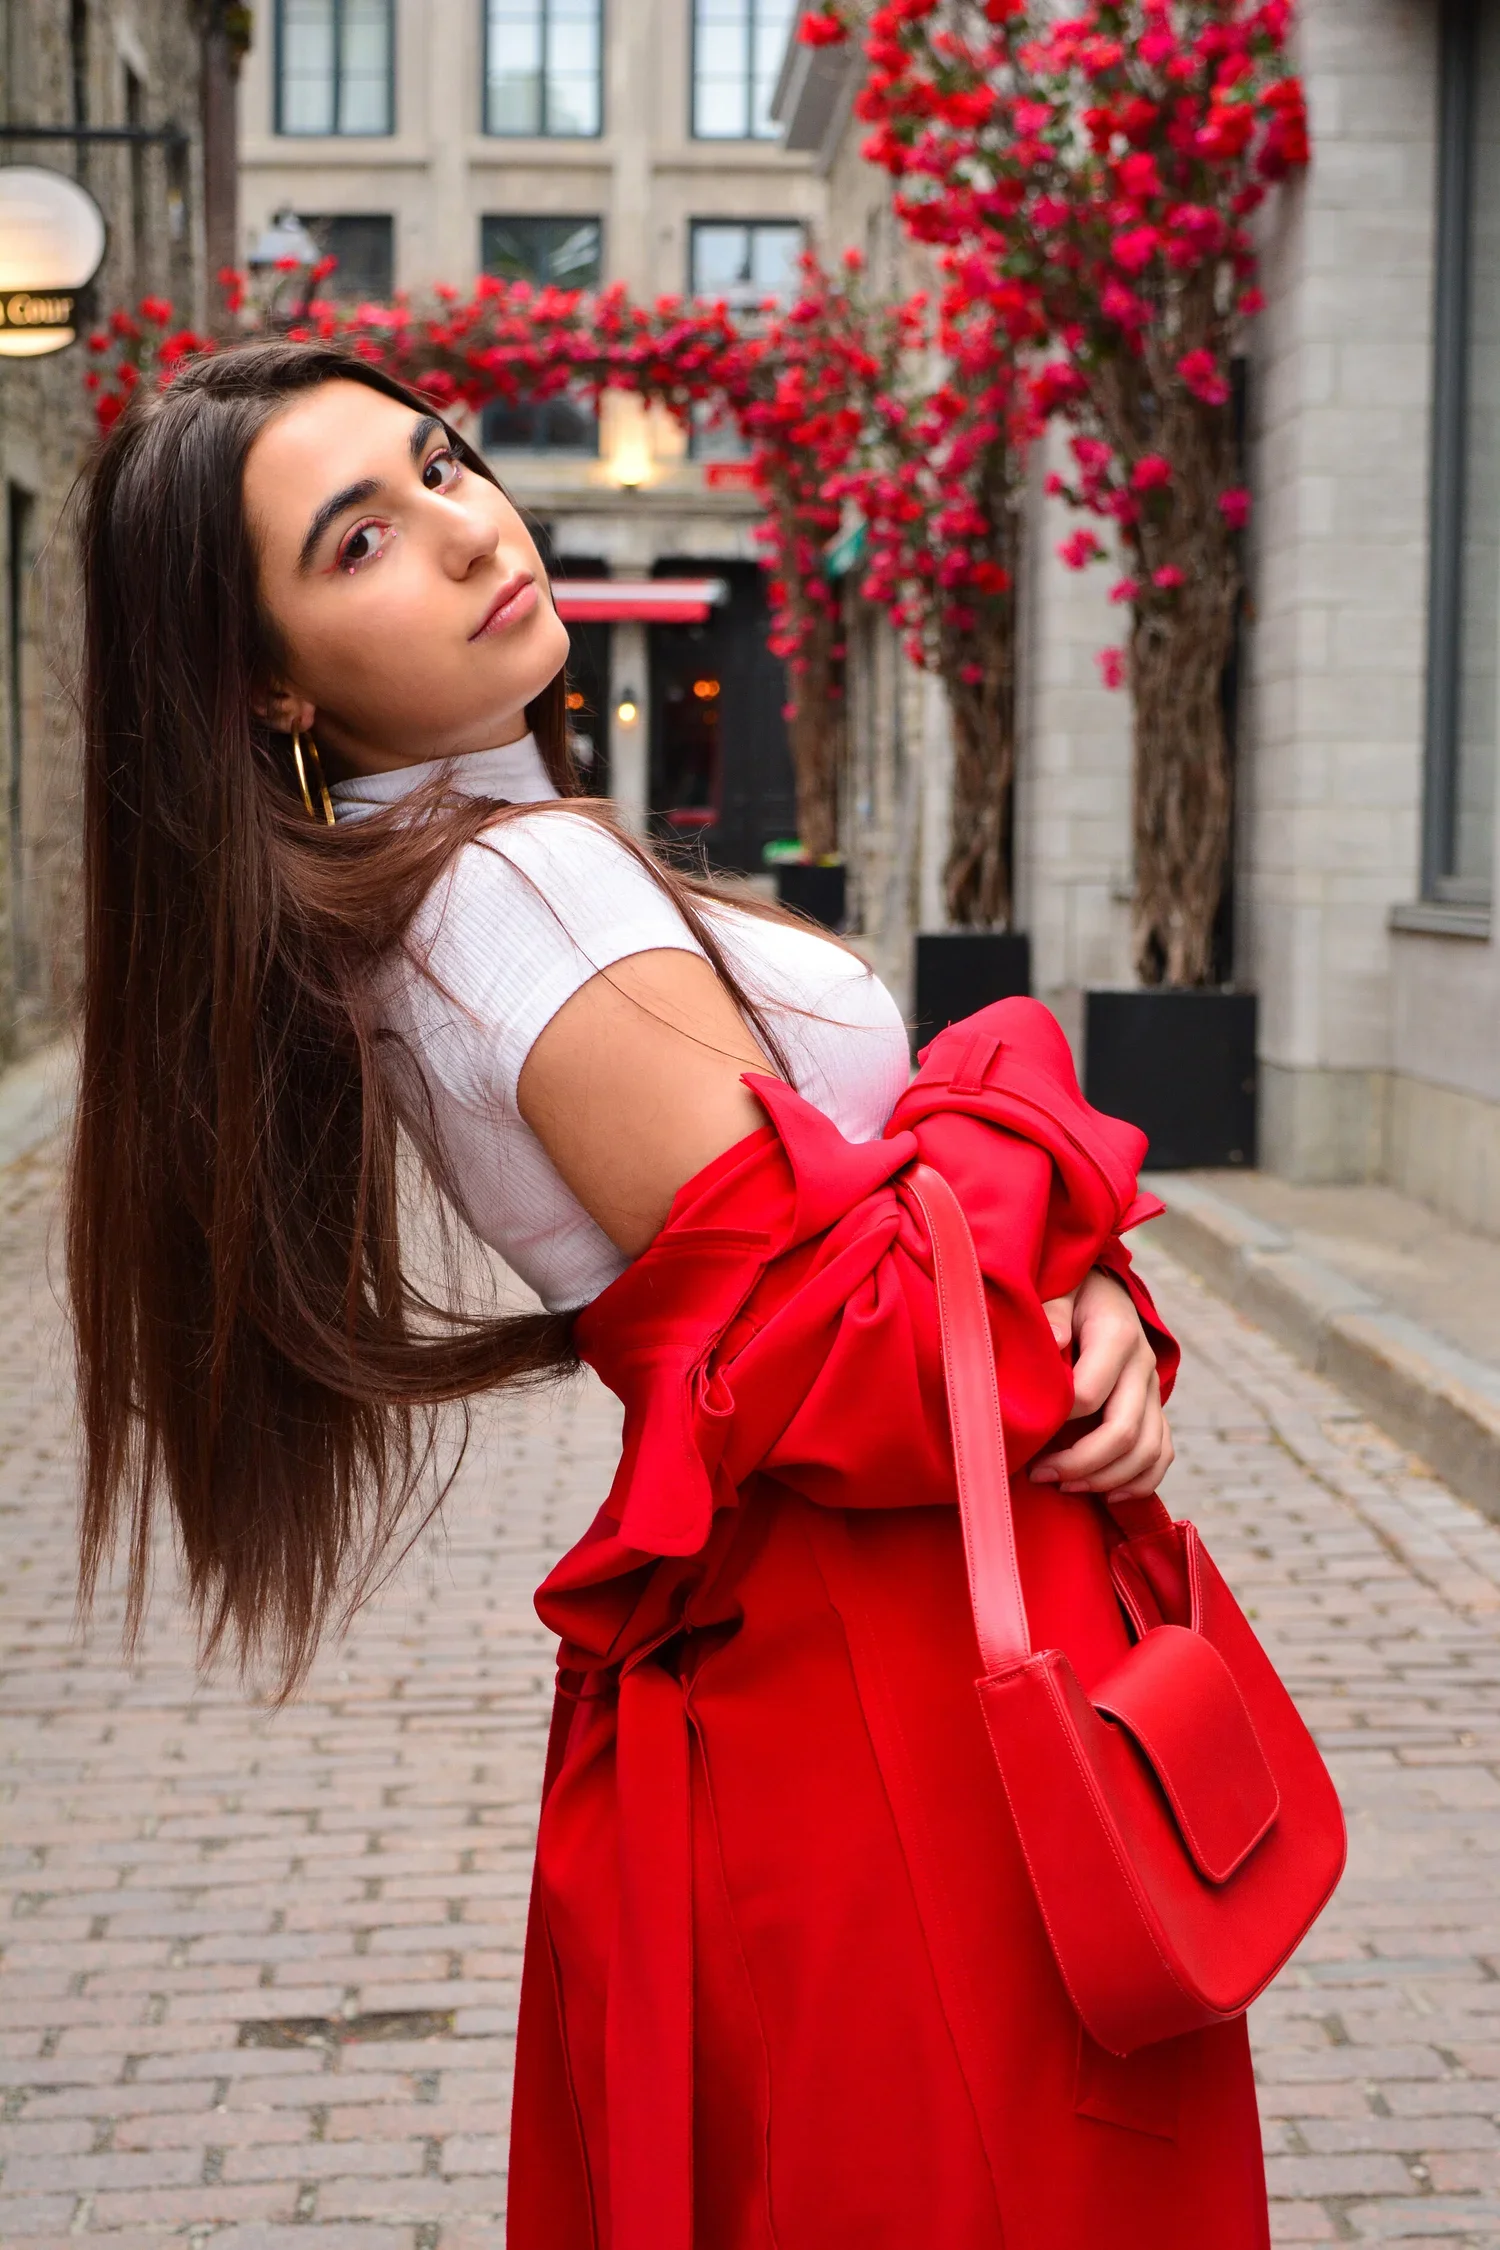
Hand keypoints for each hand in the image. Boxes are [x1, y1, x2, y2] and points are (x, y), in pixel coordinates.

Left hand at [1031, 1268, 1173, 1499]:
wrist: (1103, 1289)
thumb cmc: (1069, 1292)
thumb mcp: (1060, 1288)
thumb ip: (1054, 1311)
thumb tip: (1056, 1341)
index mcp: (1117, 1334)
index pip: (1090, 1393)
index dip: (1056, 1420)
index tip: (1025, 1432)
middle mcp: (1142, 1366)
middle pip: (1123, 1431)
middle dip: (1080, 1462)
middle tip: (1039, 1474)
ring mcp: (1151, 1390)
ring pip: (1147, 1451)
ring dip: (1105, 1478)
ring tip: (1064, 1486)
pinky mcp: (1154, 1408)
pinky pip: (1161, 1454)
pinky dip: (1139, 1481)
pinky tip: (1106, 1495)